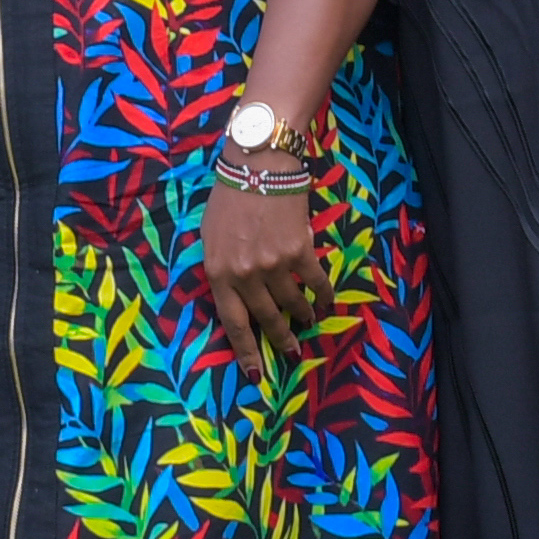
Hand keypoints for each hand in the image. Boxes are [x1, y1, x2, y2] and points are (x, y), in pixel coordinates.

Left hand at [202, 171, 326, 372]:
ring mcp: (273, 265)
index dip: (246, 352)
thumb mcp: (210, 236)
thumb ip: (221, 266)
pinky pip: (316, 282)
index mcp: (219, 273)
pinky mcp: (300, 251)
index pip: (233, 323)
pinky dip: (324, 295)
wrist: (259, 165)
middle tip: (291, 353)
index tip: (256, 374)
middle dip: (280, 340)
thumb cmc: (229, 197)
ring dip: (303, 317)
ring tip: (309, 324)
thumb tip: (234, 291)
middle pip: (266, 319)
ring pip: (292, 303)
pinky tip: (328, 303)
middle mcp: (245, 275)